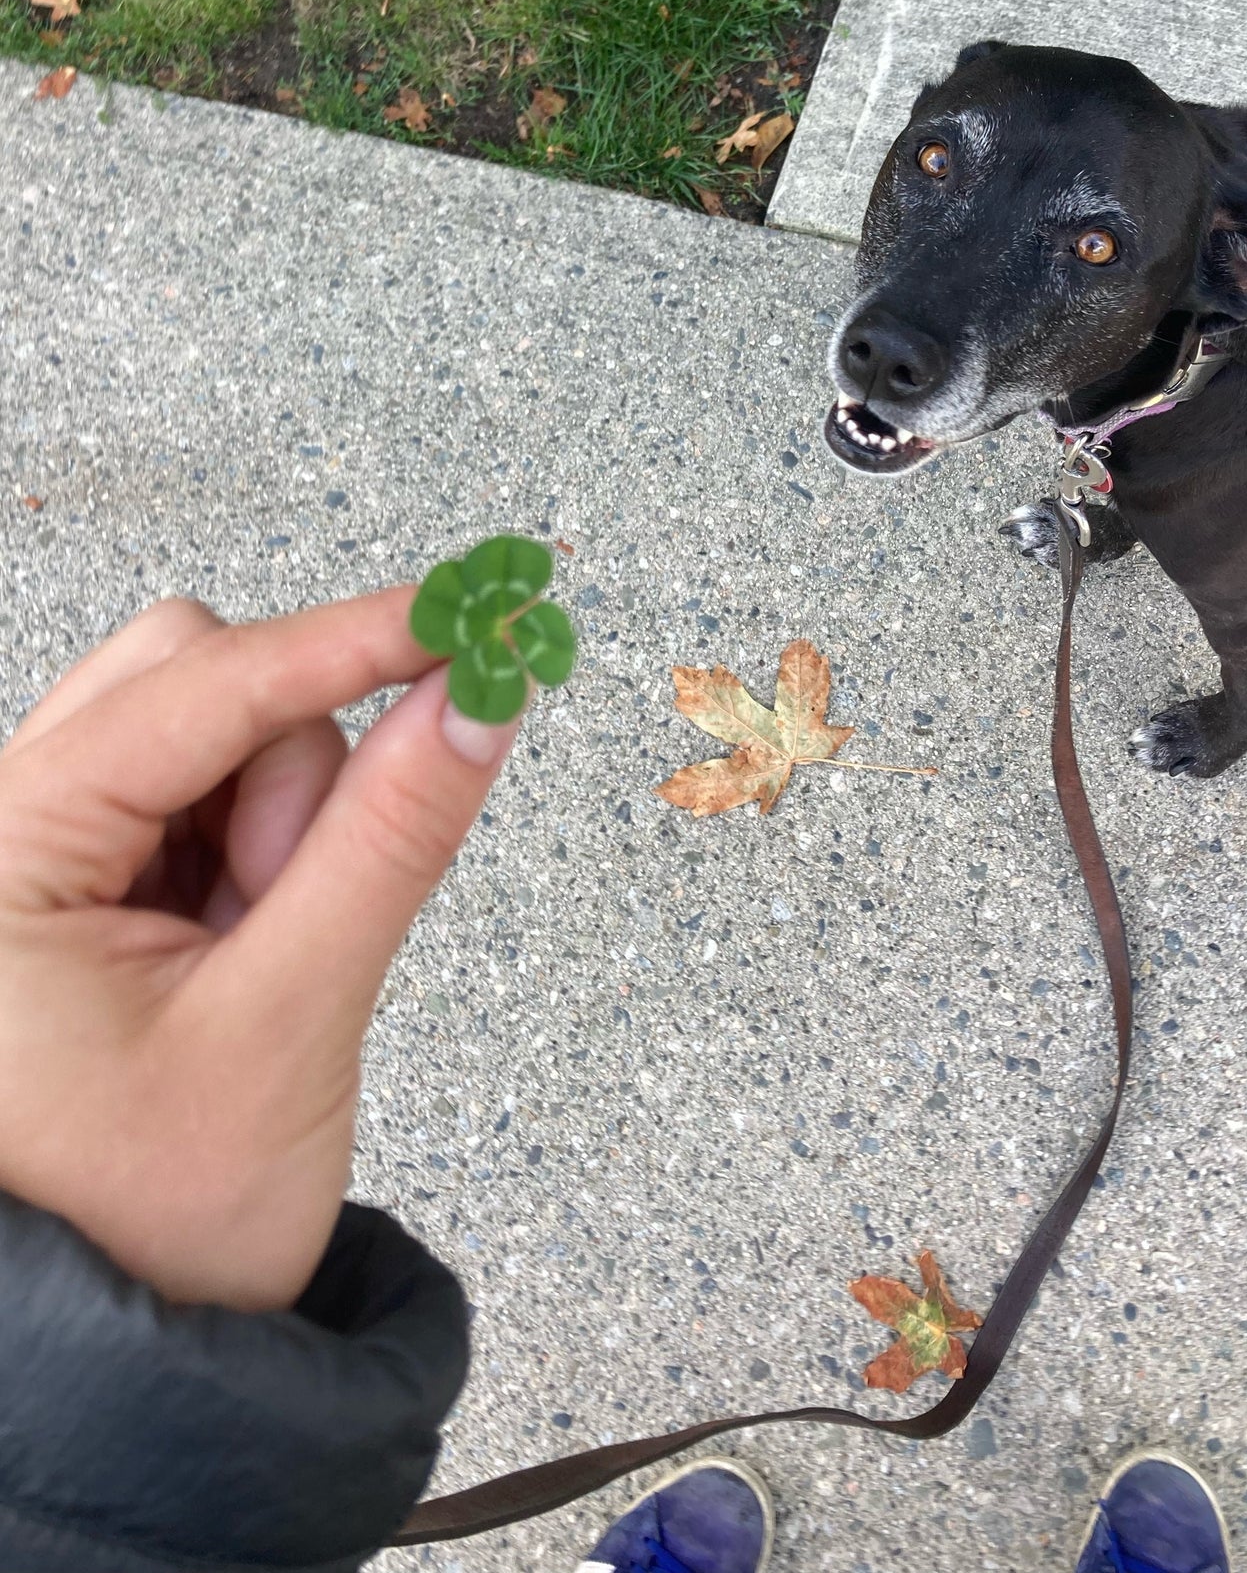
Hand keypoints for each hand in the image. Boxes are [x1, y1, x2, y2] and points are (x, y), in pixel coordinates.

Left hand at [0, 588, 518, 1310]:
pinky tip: (252, 938)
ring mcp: (48, 848)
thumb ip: (390, 840)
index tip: (470, 609)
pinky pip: (212, 788)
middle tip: (300, 903)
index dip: (344, 639)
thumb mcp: (288, 1020)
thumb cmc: (152, 1225)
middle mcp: (5, 831)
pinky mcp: (98, 874)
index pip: (195, 686)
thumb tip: (479, 698)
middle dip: (288, 765)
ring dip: (281, 814)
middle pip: (189, 672)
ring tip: (265, 956)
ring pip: (213, 724)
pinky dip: (266, 842)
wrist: (126, 1359)